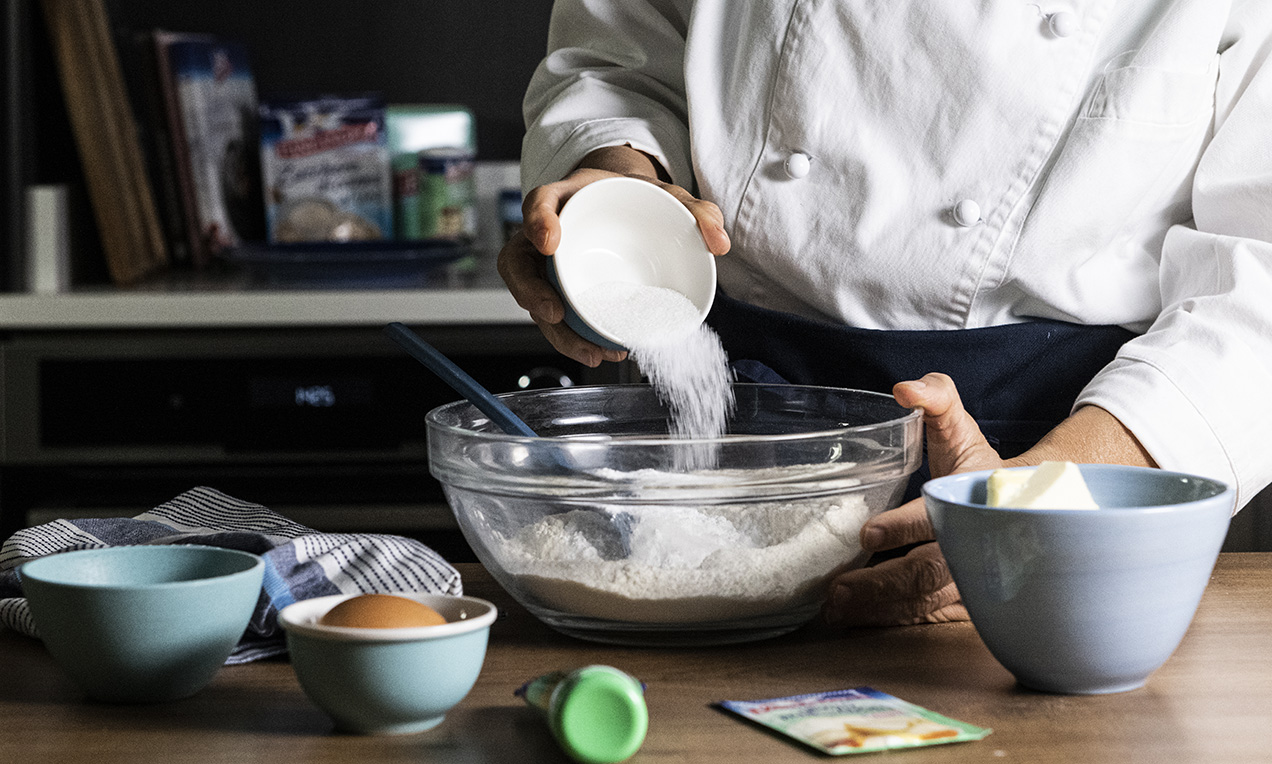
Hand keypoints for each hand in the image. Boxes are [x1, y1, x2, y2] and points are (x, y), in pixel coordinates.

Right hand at [496, 147, 728, 366]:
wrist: (626, 208)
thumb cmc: (639, 200)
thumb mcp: (670, 196)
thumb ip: (698, 211)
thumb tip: (720, 242)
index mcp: (566, 199)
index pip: (539, 202)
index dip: (537, 221)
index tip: (549, 241)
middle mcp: (546, 234)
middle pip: (518, 260)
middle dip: (529, 290)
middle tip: (553, 311)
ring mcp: (546, 266)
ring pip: (532, 297)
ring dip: (554, 330)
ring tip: (588, 350)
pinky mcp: (558, 290)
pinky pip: (553, 317)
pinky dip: (572, 338)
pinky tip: (600, 351)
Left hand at [822, 372, 1003, 626]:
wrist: (1025, 508)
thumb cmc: (978, 466)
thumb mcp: (960, 426)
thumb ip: (936, 399)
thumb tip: (904, 389)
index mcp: (970, 500)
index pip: (935, 517)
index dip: (903, 526)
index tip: (868, 534)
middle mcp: (974, 546)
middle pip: (927, 573)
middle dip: (882, 583)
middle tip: (838, 589)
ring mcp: (973, 580)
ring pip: (926, 602)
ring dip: (880, 609)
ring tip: (836, 610)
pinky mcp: (966, 603)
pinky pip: (929, 618)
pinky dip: (893, 622)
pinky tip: (856, 622)